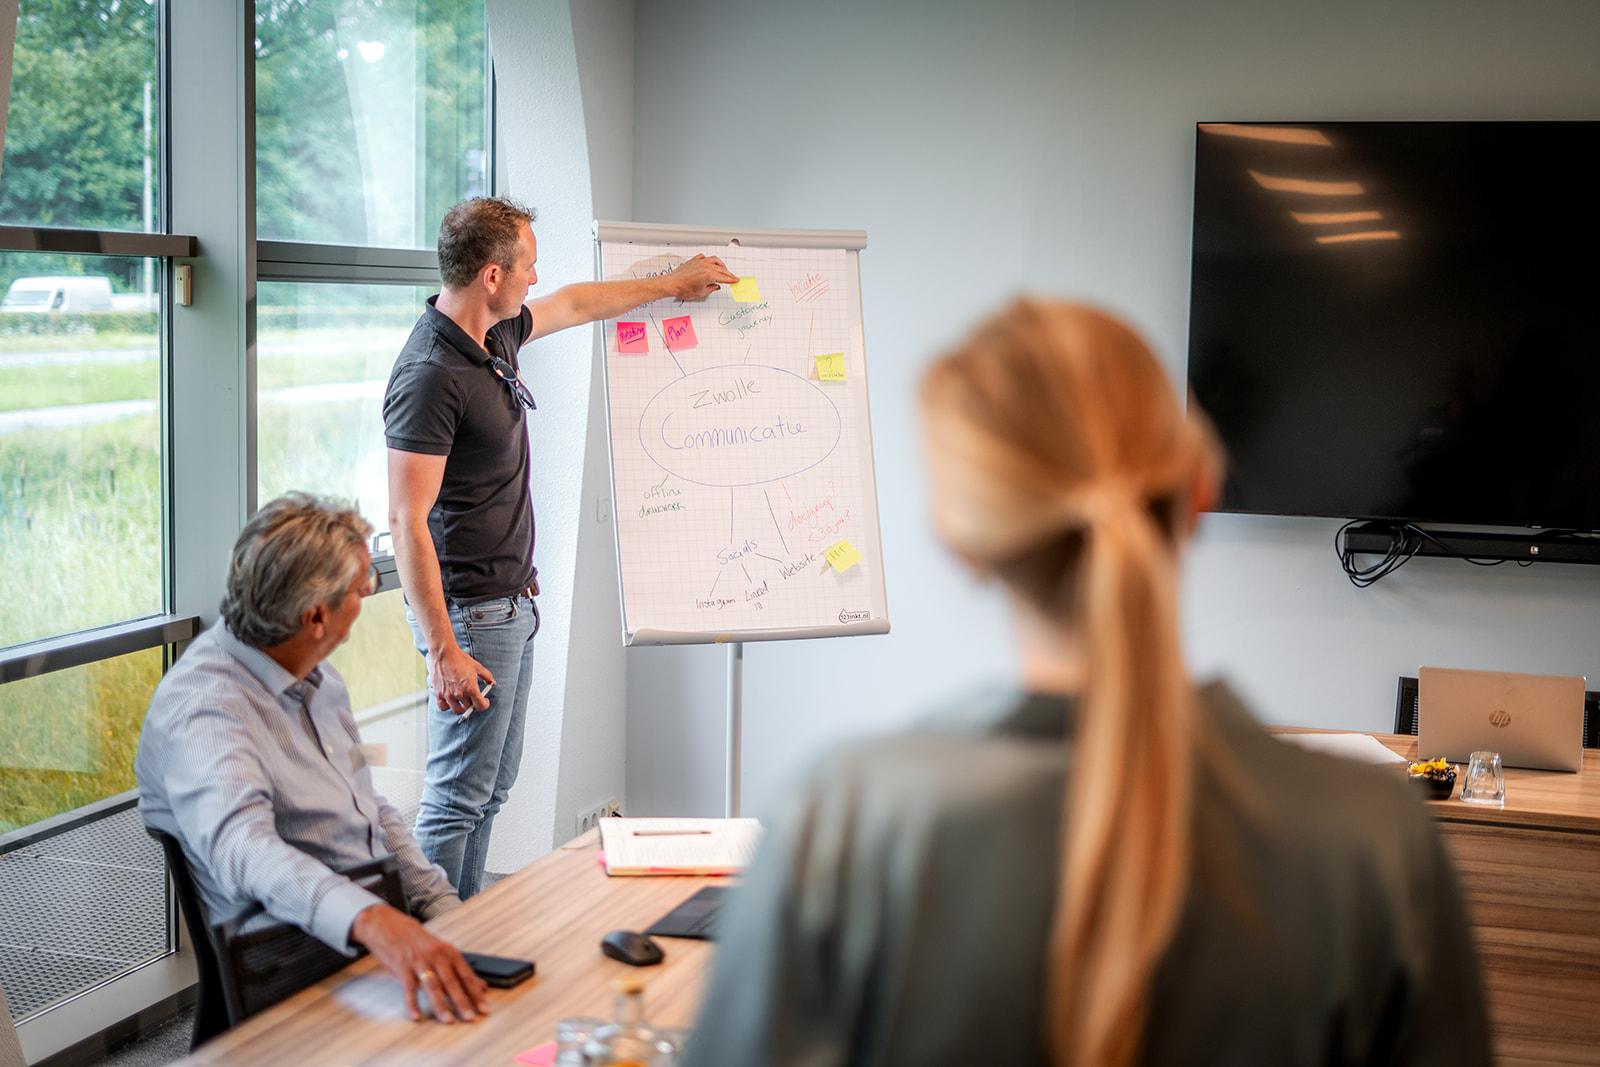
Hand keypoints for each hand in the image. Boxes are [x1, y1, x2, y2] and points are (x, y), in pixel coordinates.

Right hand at [350, 903, 488, 1023]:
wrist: (388, 925)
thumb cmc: (417, 940)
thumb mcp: (440, 951)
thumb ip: (458, 970)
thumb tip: (480, 986)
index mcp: (448, 951)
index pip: (466, 975)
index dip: (476, 992)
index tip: (484, 1008)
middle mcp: (436, 956)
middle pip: (452, 982)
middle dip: (462, 1002)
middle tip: (471, 1018)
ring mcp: (419, 961)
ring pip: (433, 986)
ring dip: (441, 1005)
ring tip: (448, 1020)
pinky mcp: (402, 967)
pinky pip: (409, 989)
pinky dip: (412, 1004)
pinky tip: (416, 1016)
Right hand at [430, 643, 493, 714]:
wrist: (444, 653)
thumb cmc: (460, 659)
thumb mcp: (477, 667)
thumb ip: (487, 676)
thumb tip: (492, 682)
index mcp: (471, 688)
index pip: (480, 706)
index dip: (484, 705)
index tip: (484, 701)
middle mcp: (460, 693)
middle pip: (469, 708)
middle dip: (473, 704)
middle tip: (472, 698)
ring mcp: (448, 695)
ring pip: (457, 710)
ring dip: (461, 707)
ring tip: (462, 701)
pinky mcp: (439, 693)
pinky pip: (443, 707)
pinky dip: (447, 706)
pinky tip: (450, 700)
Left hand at [668, 254, 738, 300]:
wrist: (672, 284)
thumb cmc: (683, 289)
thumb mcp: (701, 293)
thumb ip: (711, 289)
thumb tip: (715, 286)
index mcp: (709, 275)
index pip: (724, 277)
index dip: (731, 280)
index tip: (736, 280)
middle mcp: (705, 266)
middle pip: (721, 269)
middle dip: (728, 273)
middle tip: (732, 277)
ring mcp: (699, 262)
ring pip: (714, 260)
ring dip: (721, 265)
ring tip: (723, 269)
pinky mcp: (693, 261)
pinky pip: (704, 257)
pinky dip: (709, 260)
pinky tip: (709, 262)